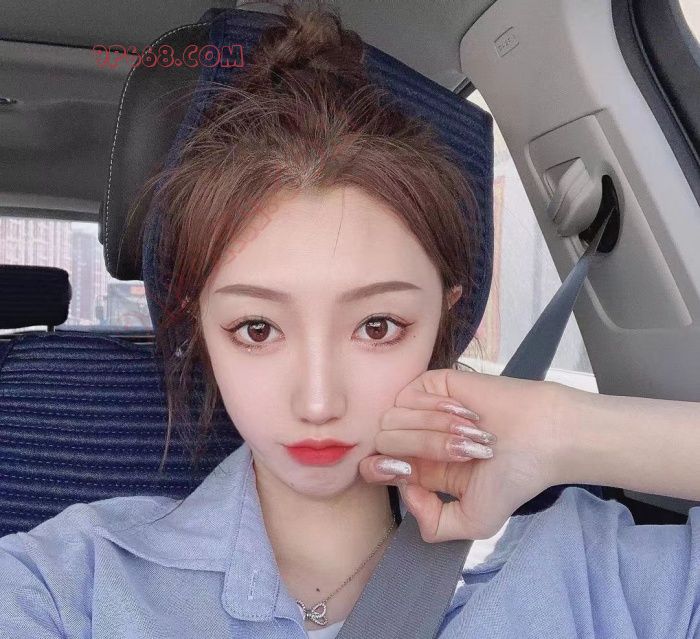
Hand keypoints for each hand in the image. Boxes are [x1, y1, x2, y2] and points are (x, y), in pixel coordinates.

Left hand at [358, 368, 567, 541]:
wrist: (539, 436)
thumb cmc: (512, 478)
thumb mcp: (474, 522)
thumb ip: (433, 525)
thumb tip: (404, 490)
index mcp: (419, 470)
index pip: (373, 467)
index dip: (381, 470)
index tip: (408, 472)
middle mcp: (414, 439)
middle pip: (383, 442)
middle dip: (422, 450)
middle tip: (462, 453)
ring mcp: (420, 409)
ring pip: (394, 419)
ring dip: (434, 431)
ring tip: (470, 434)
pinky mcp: (430, 384)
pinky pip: (408, 396)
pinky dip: (437, 409)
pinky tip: (466, 413)